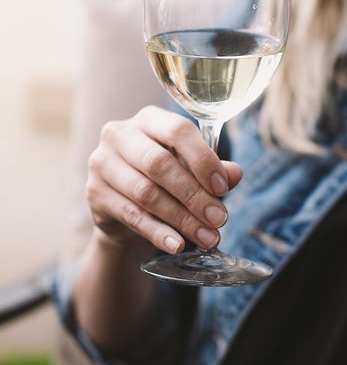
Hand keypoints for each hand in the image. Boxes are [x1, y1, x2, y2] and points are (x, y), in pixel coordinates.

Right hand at [86, 106, 240, 254]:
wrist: (126, 208)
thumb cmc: (166, 178)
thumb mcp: (192, 169)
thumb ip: (214, 169)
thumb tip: (234, 174)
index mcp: (150, 119)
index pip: (178, 130)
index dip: (203, 159)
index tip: (222, 188)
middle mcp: (120, 134)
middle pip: (159, 164)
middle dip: (194, 195)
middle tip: (220, 219)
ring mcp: (102, 163)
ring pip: (146, 193)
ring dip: (181, 218)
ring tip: (207, 237)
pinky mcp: (94, 193)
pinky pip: (131, 215)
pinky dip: (158, 232)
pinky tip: (178, 245)